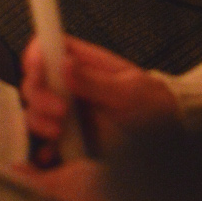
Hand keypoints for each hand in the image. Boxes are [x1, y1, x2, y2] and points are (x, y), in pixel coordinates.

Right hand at [20, 36, 177, 155]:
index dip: (37, 54)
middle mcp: (70, 86)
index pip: (49, 47)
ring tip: (60, 131)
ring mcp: (66, 113)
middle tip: (61, 109)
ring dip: (39, 119)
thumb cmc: (153, 107)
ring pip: (33, 109)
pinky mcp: (66, 139)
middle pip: (35, 80)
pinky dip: (39, 147)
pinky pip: (40, 141)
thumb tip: (64, 63)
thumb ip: (97, 80)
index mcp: (85, 64)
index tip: (39, 68)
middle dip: (39, 94)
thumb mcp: (131, 92)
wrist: (167, 142)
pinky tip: (52, 152)